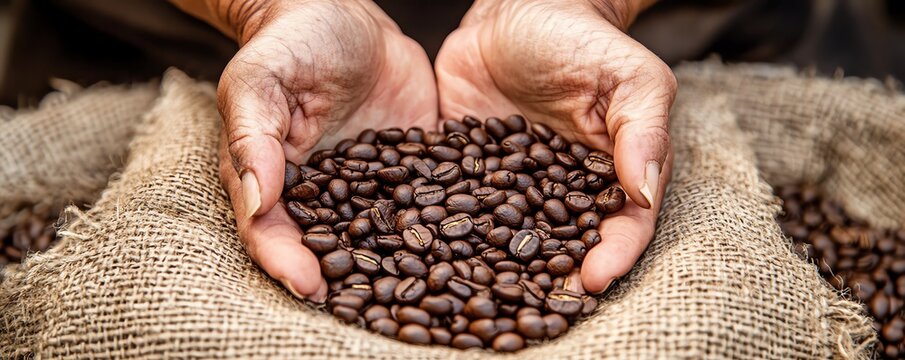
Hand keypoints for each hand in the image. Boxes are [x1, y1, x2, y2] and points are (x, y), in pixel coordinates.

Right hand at [197, 0, 437, 300]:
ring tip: (428, 294)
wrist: (341, 13)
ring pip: (384, 234)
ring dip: (402, 265)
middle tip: (369, 315)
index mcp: (278, 180)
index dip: (288, 262)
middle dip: (349, 281)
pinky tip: (471, 243)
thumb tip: (259, 202)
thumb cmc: (290, 44)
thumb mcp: (261, 81)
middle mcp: (326, 194)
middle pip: (332, 247)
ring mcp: (373, 186)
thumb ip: (254, 137)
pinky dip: (447, 223)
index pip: (276, 232)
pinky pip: (428, 200)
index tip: (309, 287)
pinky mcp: (413, 169)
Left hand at [436, 0, 674, 292]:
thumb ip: (641, 131)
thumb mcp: (630, 77)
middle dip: (551, 278)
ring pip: (507, 235)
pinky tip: (424, 246)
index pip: (620, 225)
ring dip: (494, 266)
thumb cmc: (584, 41)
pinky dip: (443, 226)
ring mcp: (510, 185)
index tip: (594, 279)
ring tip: (476, 295)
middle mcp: (559, 191)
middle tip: (535, 311)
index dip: (611, 255)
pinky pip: (456, 203)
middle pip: (562, 244)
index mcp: (607, 176)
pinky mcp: (465, 170)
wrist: (518, 9)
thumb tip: (643, 191)